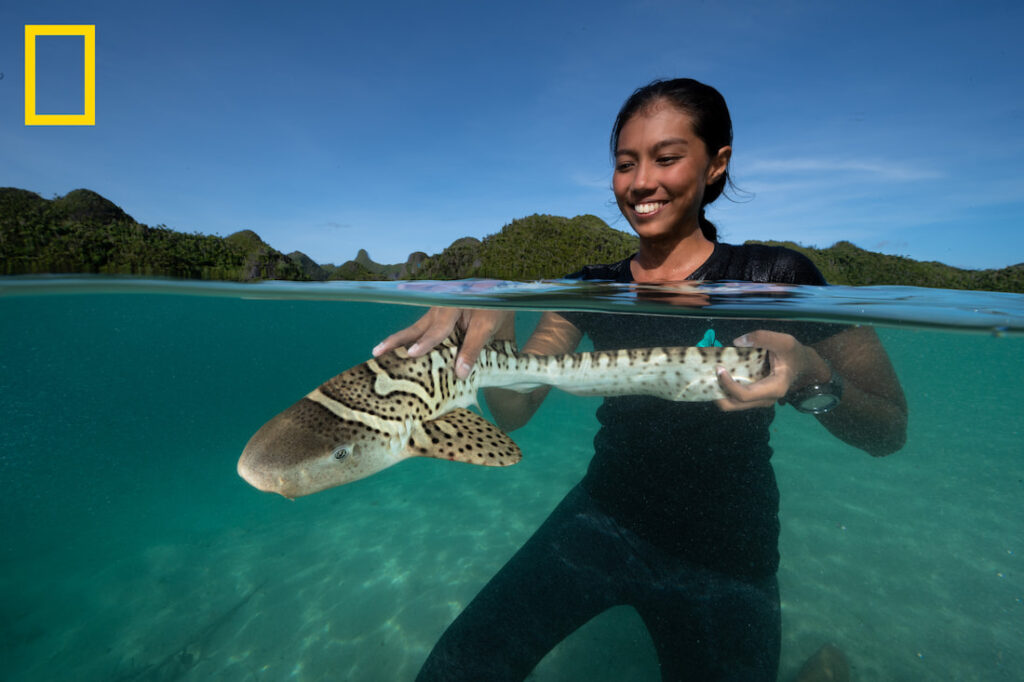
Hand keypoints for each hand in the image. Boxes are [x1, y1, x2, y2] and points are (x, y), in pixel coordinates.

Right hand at [372, 307, 513, 378]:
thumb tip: (459, 374)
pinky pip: (420, 331)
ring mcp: (436, 314)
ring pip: (414, 330)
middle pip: (416, 328)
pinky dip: (408, 342)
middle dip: (396, 341)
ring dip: (397, 342)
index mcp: (453, 306)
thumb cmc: (493, 306)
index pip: (438, 328)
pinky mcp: (436, 319)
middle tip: (377, 352)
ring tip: (378, 353)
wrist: (498, 291)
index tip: (411, 354)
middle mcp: (440, 309)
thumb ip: (473, 349)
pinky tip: (398, 353)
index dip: (425, 343)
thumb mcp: (489, 326)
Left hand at [714, 330, 829, 411]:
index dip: (727, 384)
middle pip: (732, 405)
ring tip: (711, 372)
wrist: (804, 365)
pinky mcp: (754, 396)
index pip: (743, 395)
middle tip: (709, 373)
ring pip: (731, 403)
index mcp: (773, 389)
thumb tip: (737, 341)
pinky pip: (734, 397)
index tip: (719, 368)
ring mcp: (759, 400)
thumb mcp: (785, 341)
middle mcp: (765, 399)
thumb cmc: (794, 354)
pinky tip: (719, 373)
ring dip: (718, 390)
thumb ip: (763, 337)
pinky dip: (724, 388)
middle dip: (717, 391)